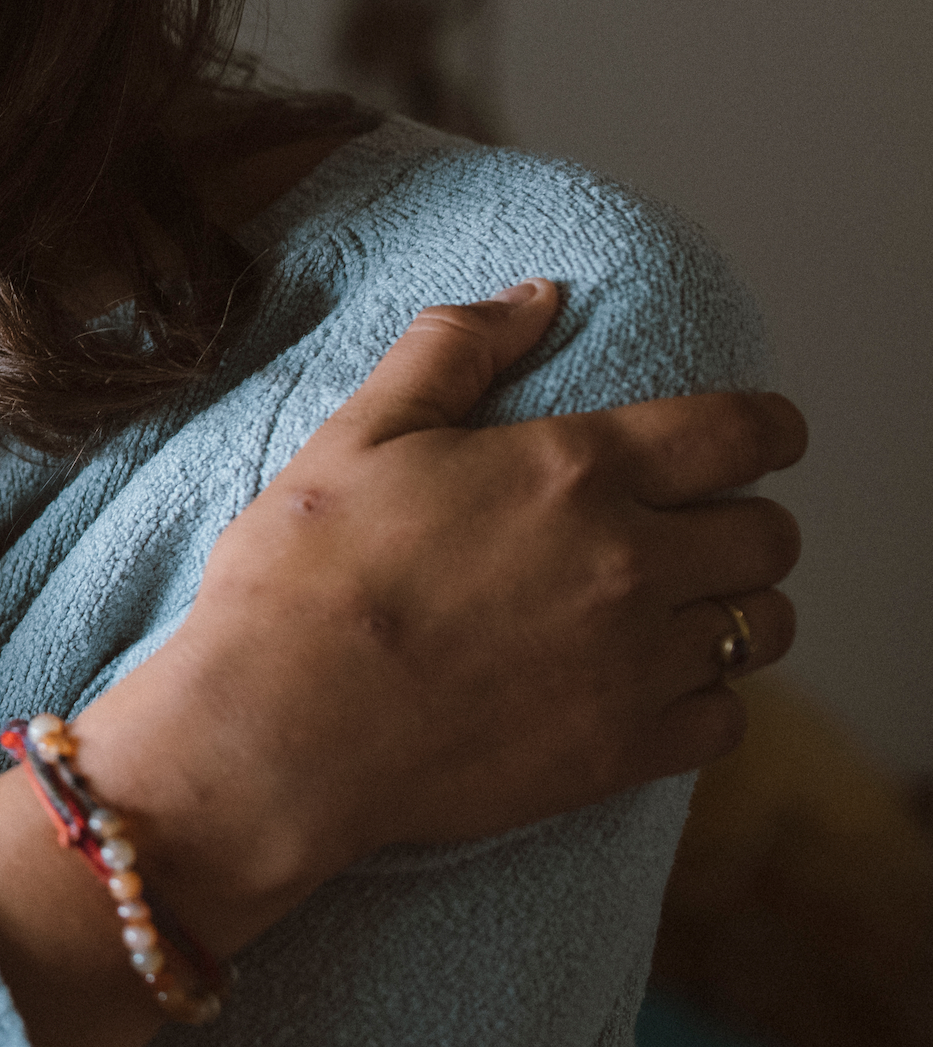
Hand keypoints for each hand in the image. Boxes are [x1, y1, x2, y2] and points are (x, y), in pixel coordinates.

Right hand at [83, 278, 807, 914]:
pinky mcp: (624, 750)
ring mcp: (636, 664)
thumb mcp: (358, 434)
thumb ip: (454, 351)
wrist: (278, 730)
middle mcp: (630, 562)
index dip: (768, 428)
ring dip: (734, 610)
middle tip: (694, 529)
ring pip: (761, 628)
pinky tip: (647, 687)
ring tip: (678, 611)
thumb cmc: (302, 576)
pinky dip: (704, 700)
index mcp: (573, 470)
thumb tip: (537, 296)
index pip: (739, 432)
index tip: (763, 436)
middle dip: (745, 521)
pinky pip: (727, 719)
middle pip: (769, 535)